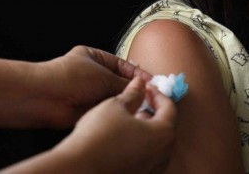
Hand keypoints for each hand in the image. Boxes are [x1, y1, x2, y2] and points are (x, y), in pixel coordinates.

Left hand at [34, 45, 152, 127]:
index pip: (122, 64)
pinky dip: (116, 112)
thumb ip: (125, 82)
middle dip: (133, 89)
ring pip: (114, 97)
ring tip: (141, 105)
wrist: (46, 98)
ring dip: (125, 101)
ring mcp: (89, 92)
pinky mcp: (86, 109)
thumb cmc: (68, 78)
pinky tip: (126, 113)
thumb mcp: (104, 76)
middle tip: (151, 95)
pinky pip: (106, 109)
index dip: (138, 73)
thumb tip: (142, 87)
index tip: (153, 81)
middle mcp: (91, 74)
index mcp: (94, 57)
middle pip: (119, 82)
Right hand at [54, 76, 176, 173]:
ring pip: (156, 145)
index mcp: (162, 134)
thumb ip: (133, 94)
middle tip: (139, 101)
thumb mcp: (115, 105)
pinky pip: (146, 158)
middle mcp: (162, 155)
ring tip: (129, 120)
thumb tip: (140, 83)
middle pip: (165, 128)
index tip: (147, 88)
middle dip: (154, 112)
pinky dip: (140, 145)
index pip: (169, 108)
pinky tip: (123, 139)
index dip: (157, 94)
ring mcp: (151, 169)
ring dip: (147, 130)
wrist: (79, 168)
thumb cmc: (98, 135)